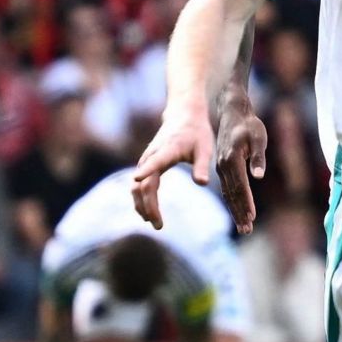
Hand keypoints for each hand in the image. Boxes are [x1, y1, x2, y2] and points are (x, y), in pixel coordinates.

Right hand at [131, 106, 214, 227]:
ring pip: (137, 186)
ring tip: (153, 223)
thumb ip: (202, 166)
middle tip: (158, 225)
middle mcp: (152, 155)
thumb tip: (202, 183)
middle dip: (148, 205)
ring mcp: (147, 160)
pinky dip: (140, 199)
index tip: (137, 179)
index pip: (155, 162)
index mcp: (168, 150)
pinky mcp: (146, 164)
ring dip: (141, 205)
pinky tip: (147, 213)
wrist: (184, 116)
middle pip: (143, 182)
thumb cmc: (197, 133)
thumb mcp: (204, 148)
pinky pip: (138, 184)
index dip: (146, 170)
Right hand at [213, 96, 267, 234]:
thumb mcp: (258, 137)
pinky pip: (227, 188)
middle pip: (232, 194)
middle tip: (247, 230)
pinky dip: (233, 201)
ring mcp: (221, 167)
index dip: (246, 202)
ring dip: (236, 210)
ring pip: (229, 193)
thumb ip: (258, 157)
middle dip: (240, 213)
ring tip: (244, 226)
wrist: (233, 112)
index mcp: (232, 158)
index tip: (252, 217)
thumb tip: (259, 176)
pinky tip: (238, 211)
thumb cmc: (249, 124)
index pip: (240, 185)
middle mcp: (223, 165)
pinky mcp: (222, 167)